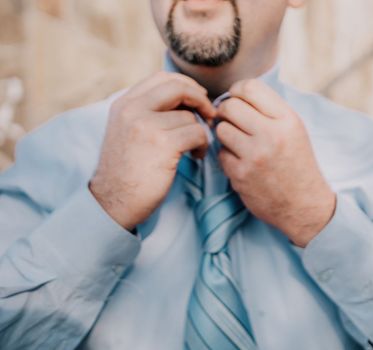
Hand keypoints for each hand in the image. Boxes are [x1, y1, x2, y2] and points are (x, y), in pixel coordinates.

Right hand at [89, 72, 215, 229]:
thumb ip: (147, 111)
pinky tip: (195, 156)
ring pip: (190, 116)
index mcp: (124, 104)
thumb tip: (185, 97)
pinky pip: (197, 134)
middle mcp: (133, 110)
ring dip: (201, 131)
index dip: (186, 85)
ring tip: (195, 147)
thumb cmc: (127, 170)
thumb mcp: (127, 131)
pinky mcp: (162, 145)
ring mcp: (146, 126)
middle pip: (178, 87)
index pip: (162, 78)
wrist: (114, 201)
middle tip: (210, 115)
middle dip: (200, 99)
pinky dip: (202, 145)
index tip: (197, 99)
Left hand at [216, 79, 335, 246]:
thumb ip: (269, 110)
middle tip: (232, 120)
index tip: (237, 99)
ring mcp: (254, 156)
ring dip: (225, 133)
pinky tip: (240, 160)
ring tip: (237, 141)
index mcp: (287, 120)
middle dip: (226, 111)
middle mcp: (271, 135)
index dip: (237, 90)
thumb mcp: (294, 130)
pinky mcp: (241, 175)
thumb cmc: (297, 163)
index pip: (250, 87)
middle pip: (230, 106)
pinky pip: (220, 153)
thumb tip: (235, 93)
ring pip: (221, 129)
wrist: (304, 205)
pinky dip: (226, 155)